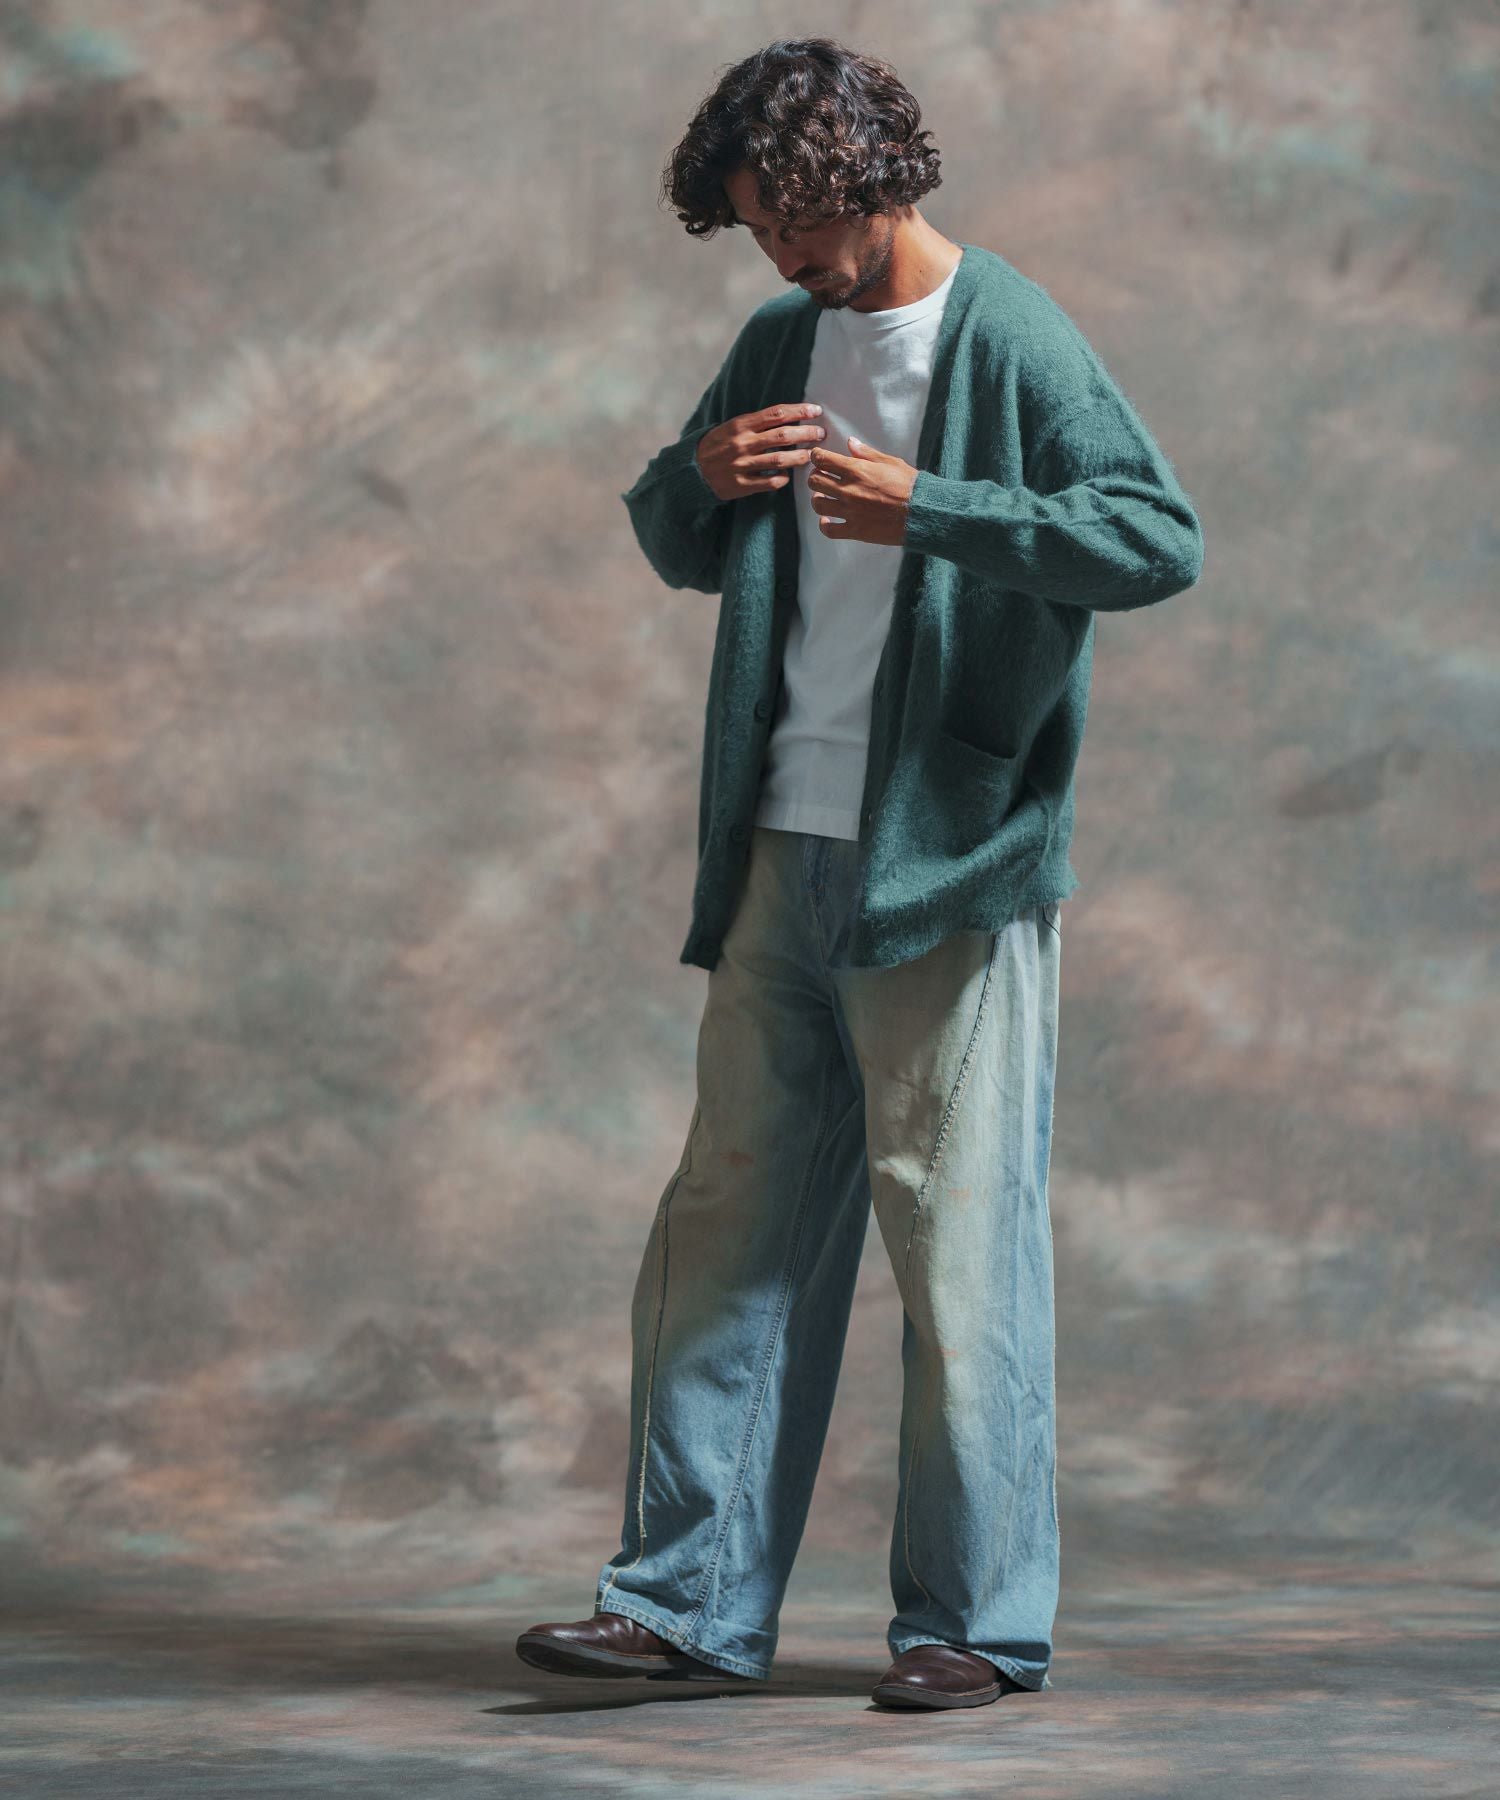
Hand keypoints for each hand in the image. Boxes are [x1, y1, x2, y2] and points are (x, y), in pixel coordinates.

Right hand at [694, 402, 827, 501]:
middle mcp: (743, 443)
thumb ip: (756, 424)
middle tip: (820, 434)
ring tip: (811, 455)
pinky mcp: (741, 484)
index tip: (816, 410)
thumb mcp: (732, 427)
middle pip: (783, 436)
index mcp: (741, 425)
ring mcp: (742, 465)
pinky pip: (769, 482)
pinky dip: (782, 479)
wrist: (692, 470)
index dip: (799, 411)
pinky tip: (787, 476)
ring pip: (779, 460)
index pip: (776, 414)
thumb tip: (788, 418)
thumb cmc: (717, 446)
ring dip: (799, 457)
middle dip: (806, 433)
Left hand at [807, 434, 917, 545]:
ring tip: (826, 497)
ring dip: (819, 499)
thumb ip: (866, 453)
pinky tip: (829, 519)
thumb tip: (850, 442)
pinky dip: (825, 525)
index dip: (817, 456)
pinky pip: (828, 530)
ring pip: (818, 504)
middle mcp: (849, 490)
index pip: (822, 459)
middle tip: (823, 477)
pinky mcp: (855, 530)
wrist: (922, 512)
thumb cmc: (909, 485)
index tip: (819, 458)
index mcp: (856, 470)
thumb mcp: (890, 462)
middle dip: (816, 476)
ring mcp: (850, 512)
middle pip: (815, 481)